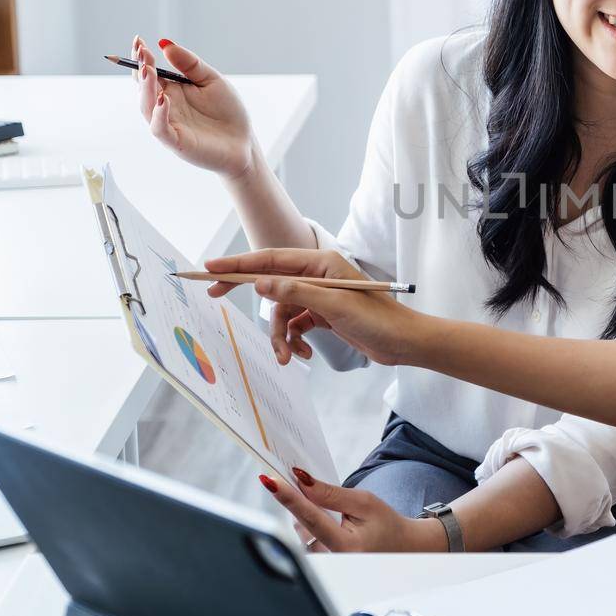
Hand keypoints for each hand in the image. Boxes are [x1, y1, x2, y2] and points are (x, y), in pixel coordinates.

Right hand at [132, 35, 256, 179]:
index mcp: (171, 89)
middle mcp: (164, 106)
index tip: (138, 40)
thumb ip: (189, 64)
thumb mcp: (211, 80)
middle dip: (140, 69)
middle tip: (141, 52)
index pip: (148, 72)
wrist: (244, 141)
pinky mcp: (176, 142)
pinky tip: (164, 98)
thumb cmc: (227, 111)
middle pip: (143, 87)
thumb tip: (165, 43)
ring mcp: (169, 124)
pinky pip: (160, 128)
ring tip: (149, 70)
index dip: (141, 57)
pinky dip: (159, 113)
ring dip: (146, 88)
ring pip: (147, 107)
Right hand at [203, 247, 413, 366]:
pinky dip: (293, 340)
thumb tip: (261, 283)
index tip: (211, 268)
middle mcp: (317, 276)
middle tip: (214, 296)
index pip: (271, 260)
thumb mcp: (334, 306)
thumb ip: (296, 293)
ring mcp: (319, 296)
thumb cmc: (378, 319)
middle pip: (271, 281)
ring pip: (282, 312)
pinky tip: (302, 354)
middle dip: (247, 294)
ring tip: (286, 355)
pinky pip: (295, 325)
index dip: (239, 264)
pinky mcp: (323, 315)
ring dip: (279, 335)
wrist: (404, 343)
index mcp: (321, 263)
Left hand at [260, 469, 446, 552]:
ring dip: (308, 514)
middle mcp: (331, 560)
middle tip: (311, 489)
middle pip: (301, 523)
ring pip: (300, 530)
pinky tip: (330, 524)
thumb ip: (332, 494)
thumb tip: (302, 481)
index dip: (289, 497)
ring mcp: (323, 565)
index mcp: (346, 545)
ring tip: (336, 516)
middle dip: (302, 502)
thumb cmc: (385, 524)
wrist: (399, 548)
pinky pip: (303, 538)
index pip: (311, 517)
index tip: (270, 481)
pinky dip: (310, 525)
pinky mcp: (319, 564)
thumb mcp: (364, 502)